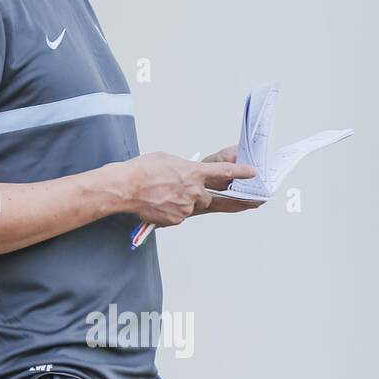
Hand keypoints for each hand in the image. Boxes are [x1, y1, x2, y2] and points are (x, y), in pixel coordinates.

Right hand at [119, 151, 257, 227]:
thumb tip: (188, 175)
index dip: (241, 173)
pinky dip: (171, 211)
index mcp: (194, 172)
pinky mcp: (177, 219)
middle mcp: (194, 190)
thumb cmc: (142, 170)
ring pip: (192, 207)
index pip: (224, 173)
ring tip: (161, 195)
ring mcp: (186, 207)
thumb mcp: (167, 160)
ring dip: (182, 202)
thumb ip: (184, 168)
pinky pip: (180, 216)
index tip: (253, 174)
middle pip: (208, 196)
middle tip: (180, 189)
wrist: (124, 188)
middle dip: (198, 194)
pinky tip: (157, 204)